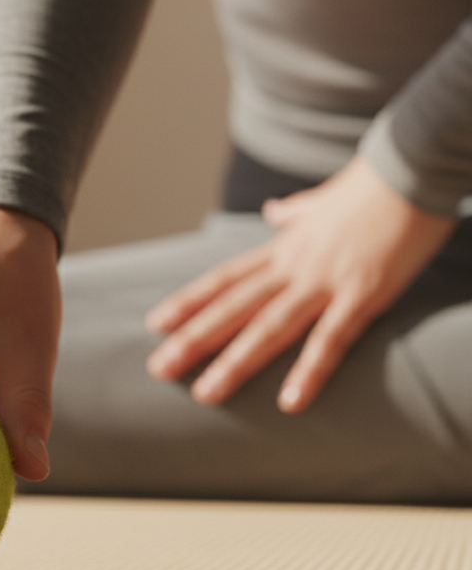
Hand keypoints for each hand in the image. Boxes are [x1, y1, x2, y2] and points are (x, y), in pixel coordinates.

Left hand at [145, 155, 455, 412]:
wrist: (413, 167)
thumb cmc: (372, 187)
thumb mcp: (321, 200)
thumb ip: (294, 212)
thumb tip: (274, 211)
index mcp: (283, 248)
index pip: (225, 279)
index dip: (189, 302)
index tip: (156, 324)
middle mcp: (293, 266)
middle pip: (234, 307)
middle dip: (194, 339)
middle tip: (159, 369)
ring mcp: (325, 281)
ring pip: (269, 327)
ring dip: (235, 362)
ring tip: (205, 393)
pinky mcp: (363, 294)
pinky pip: (331, 339)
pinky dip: (309, 371)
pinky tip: (289, 402)